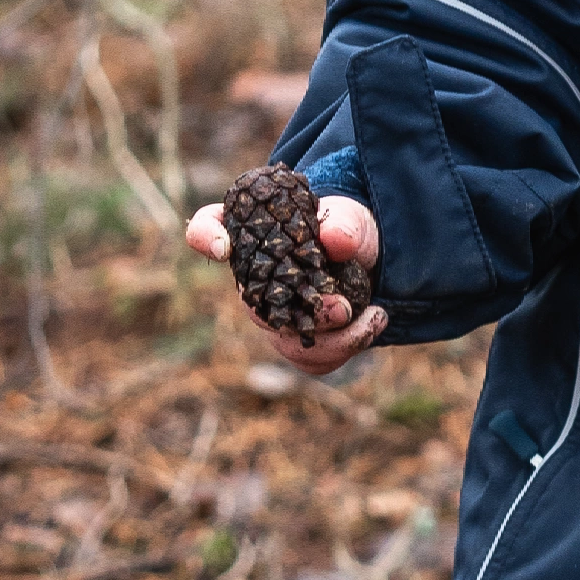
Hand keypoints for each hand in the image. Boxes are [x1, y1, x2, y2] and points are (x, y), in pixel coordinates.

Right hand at [185, 195, 388, 374]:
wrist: (372, 265)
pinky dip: (347, 346)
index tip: (223, 246)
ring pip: (284, 341)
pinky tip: (374, 320)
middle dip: (299, 311)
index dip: (205, 236)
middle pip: (254, 306)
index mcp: (253, 233)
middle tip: (343, 306)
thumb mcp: (354, 219)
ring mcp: (273, 314)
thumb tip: (333, 239)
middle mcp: (254, 279)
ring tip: (372, 315)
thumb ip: (344, 224)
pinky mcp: (298, 343)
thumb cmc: (349, 232)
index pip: (208, 227)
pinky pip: (311, 360)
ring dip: (332, 337)